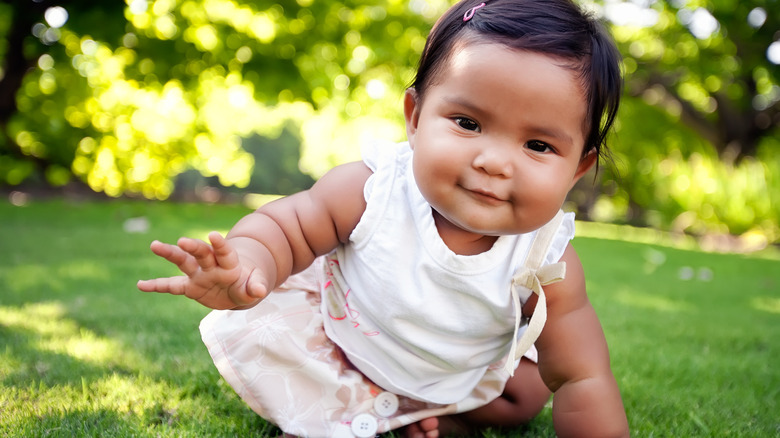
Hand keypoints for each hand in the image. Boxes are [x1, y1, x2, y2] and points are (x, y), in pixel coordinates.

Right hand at [137, 231, 269, 308]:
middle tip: (182, 241)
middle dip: (193, 247)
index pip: (225, 252)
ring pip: (183, 262)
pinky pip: (171, 286)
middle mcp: (212, 265)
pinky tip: (141, 285)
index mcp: (230, 264)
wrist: (237, 289)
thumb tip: (260, 291)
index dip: (220, 245)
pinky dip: (157, 286)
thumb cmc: (248, 284)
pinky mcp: (190, 287)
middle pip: (202, 253)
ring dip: (170, 253)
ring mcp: (199, 275)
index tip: (213, 235)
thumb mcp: (254, 287)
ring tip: (154, 245)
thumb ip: (256, 286)